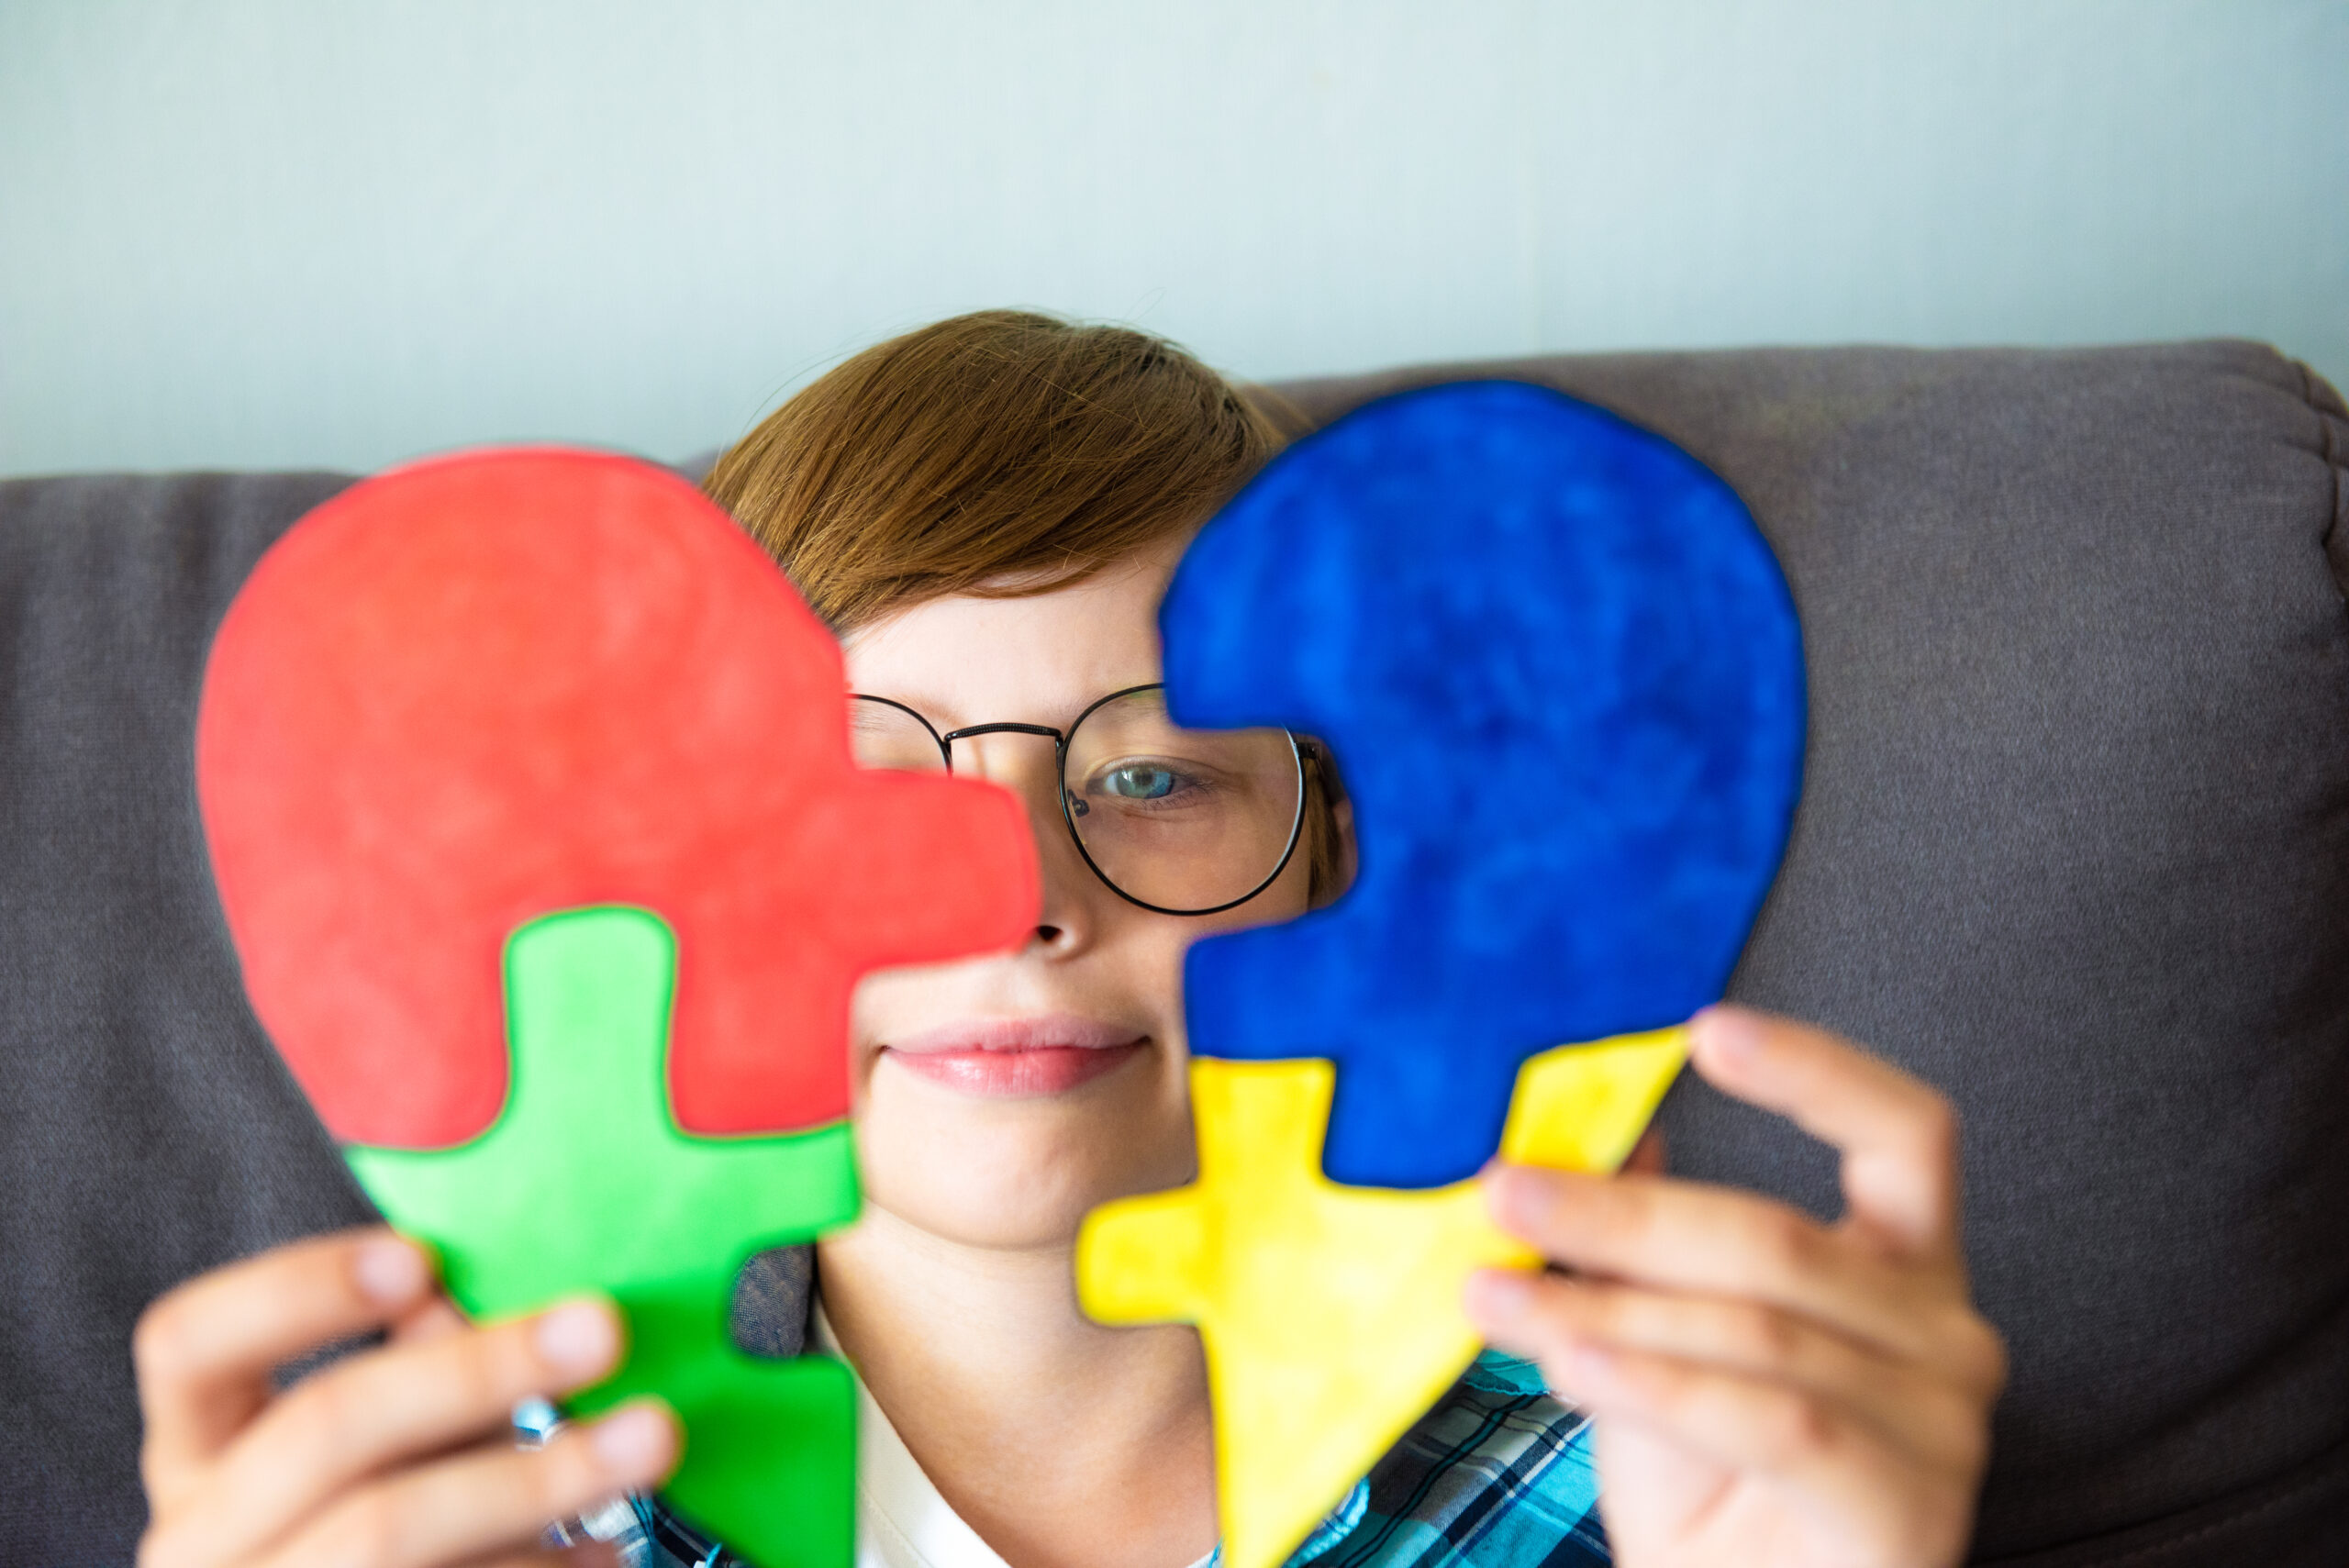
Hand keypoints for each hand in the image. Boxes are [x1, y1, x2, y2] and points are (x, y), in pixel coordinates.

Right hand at [135, 1227, 678, 1567]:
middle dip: (476, 1369)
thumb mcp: (379, 1447)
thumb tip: (463, 1307)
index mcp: (198, 1455)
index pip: (189, 1342)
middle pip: (326, 1428)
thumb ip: (409, 1372)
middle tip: (602, 1327)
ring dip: (540, 1476)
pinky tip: (603, 1551)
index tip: (417, 1257)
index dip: (295, 1290)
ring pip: (388, 1529)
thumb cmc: (383, 1526)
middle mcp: (204, 1538)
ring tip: (649, 1438)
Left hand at [1464, 1006, 2005, 1567]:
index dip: (1815, 1069)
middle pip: (1780, 1237)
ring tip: (1499, 1299)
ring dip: (1608, 1311)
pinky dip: (1660, 1386)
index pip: (1905, 1132)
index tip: (1704, 1028)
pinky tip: (1572, 1364)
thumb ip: (1643, 1242)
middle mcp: (1946, 1330)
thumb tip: (1581, 1133)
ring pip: (1759, 1330)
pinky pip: (1774, 1420)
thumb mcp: (1657, 1337)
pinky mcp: (1909, 1507)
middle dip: (1622, 1216)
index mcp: (1902, 1264)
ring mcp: (1943, 1423)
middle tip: (1503, 1193)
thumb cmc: (1705, 1482)